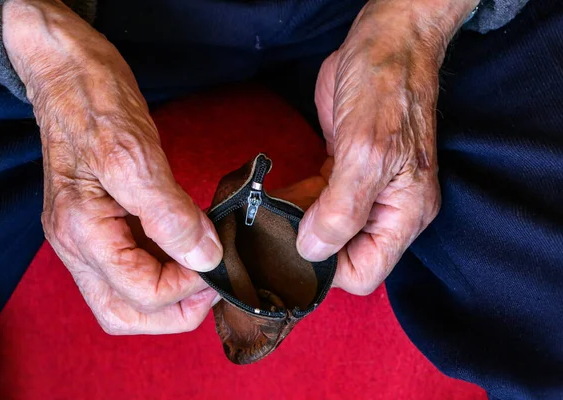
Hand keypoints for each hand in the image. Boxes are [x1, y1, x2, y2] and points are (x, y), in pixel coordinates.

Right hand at [3, 0, 222, 333]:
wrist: (70, 71)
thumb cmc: (94, 102)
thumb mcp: (134, 154)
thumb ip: (169, 214)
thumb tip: (205, 257)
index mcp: (81, 230)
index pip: (139, 293)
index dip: (186, 288)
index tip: (219, 262)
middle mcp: (78, 244)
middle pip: (126, 312)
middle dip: (174, 311)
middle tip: (213, 285)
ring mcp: (87, 235)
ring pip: (126, 296)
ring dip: (170, 296)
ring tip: (205, 273)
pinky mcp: (101, 223)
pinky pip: (131, 267)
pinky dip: (162, 271)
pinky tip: (188, 252)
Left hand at [297, 0, 478, 294]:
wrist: (383, 45)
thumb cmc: (385, 90)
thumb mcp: (366, 151)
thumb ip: (342, 209)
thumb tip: (313, 250)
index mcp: (405, 213)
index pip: (366, 272)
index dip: (329, 269)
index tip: (292, 250)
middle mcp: (388, 209)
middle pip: (345, 256)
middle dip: (310, 250)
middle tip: (273, 234)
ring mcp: (366, 193)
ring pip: (328, 233)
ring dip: (299, 228)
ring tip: (270, 216)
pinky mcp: (345, 174)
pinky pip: (319, 205)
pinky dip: (299, 206)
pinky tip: (279, 199)